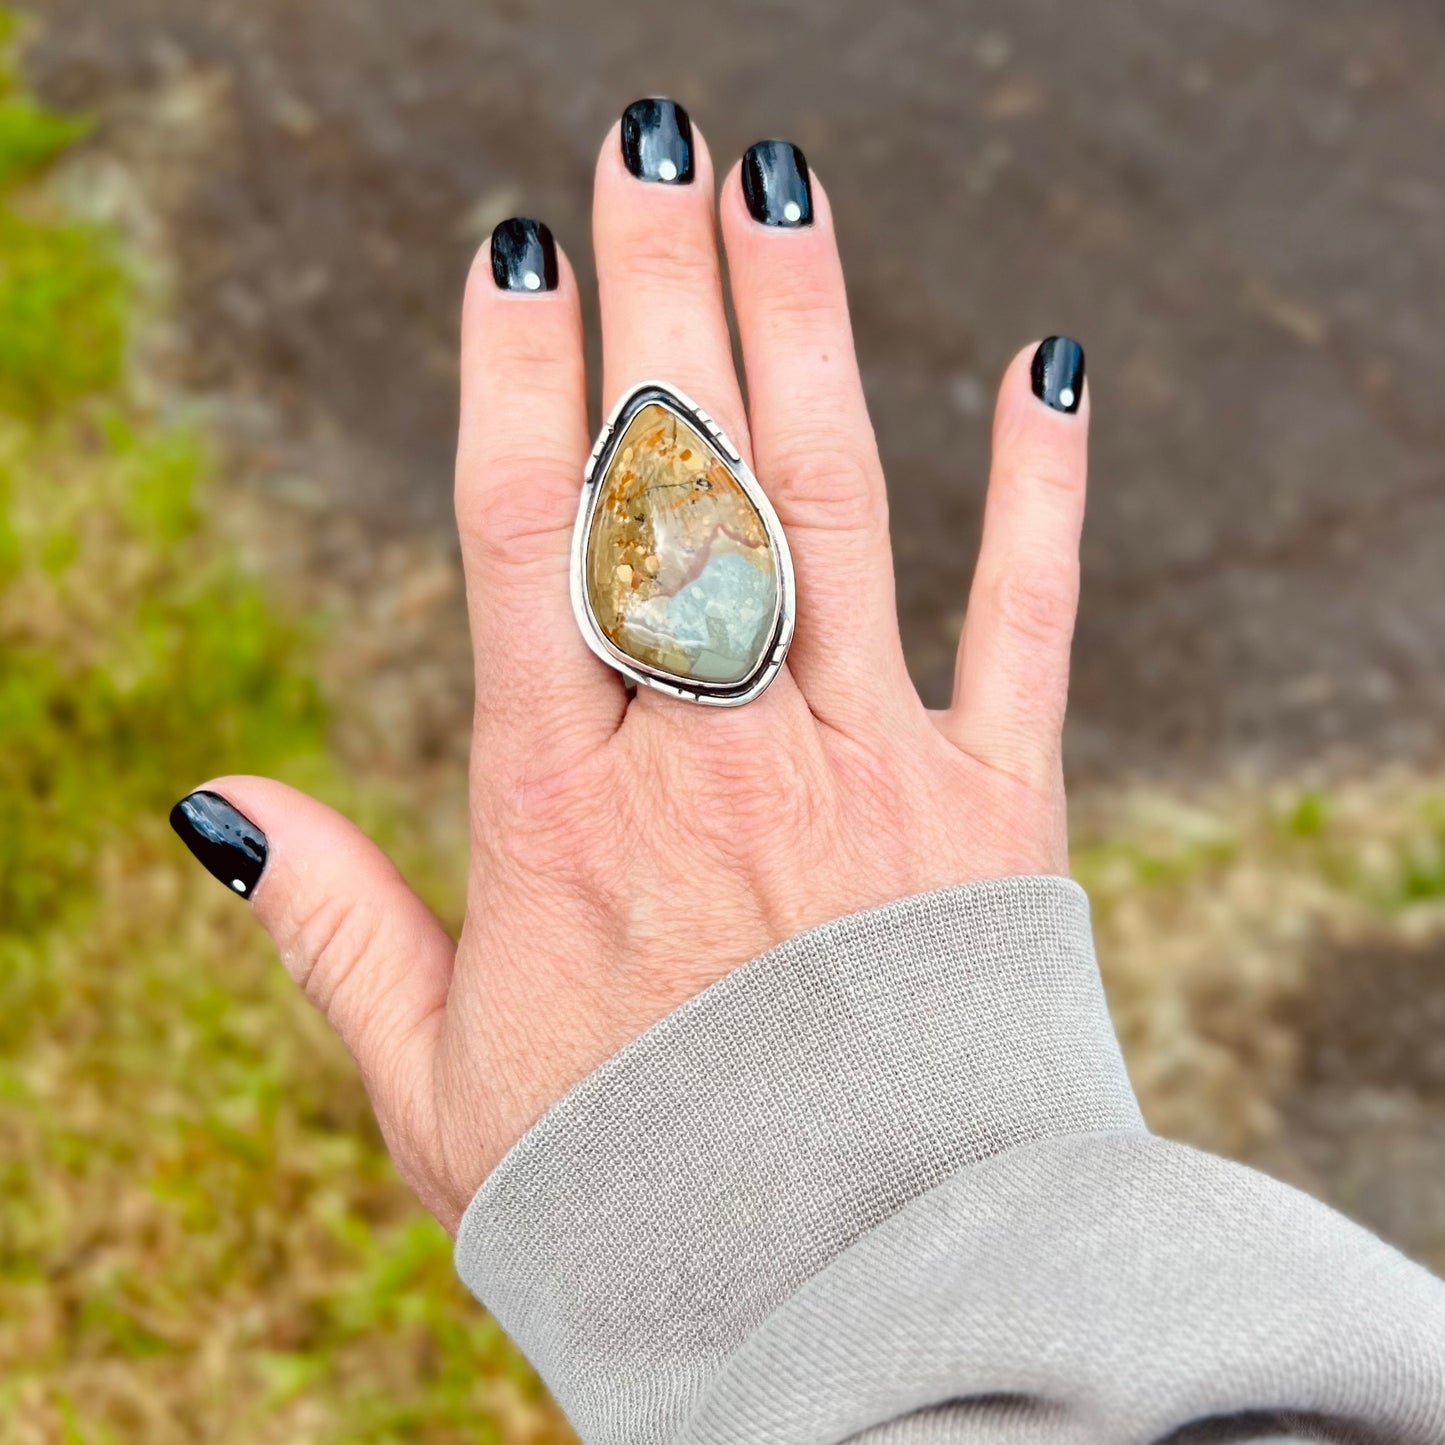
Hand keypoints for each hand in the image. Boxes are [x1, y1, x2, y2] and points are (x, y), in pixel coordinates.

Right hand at [181, 114, 1087, 1233]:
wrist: (846, 1297)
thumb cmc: (625, 1191)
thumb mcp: (434, 1084)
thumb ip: (332, 933)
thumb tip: (212, 804)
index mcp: (568, 822)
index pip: (523, 547)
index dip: (511, 380)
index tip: (507, 244)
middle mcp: (719, 765)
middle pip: (675, 484)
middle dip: (658, 294)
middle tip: (646, 137)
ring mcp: (870, 773)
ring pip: (830, 510)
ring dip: (806, 332)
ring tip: (783, 180)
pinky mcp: (1000, 809)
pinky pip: (1028, 618)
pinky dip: (1042, 487)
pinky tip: (1048, 361)